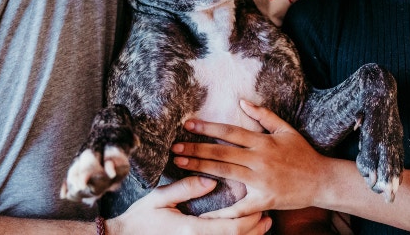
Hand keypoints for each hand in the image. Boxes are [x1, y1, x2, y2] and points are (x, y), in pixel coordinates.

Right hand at [113, 175, 271, 234]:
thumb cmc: (141, 218)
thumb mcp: (159, 199)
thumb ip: (185, 189)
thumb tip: (210, 180)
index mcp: (191, 230)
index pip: (230, 229)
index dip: (249, 220)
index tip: (261, 208)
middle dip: (255, 230)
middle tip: (268, 215)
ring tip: (262, 223)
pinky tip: (242, 232)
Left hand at [172, 100, 328, 217]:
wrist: (322, 181)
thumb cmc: (303, 153)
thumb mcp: (286, 129)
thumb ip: (264, 115)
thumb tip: (242, 102)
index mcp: (263, 142)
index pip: (230, 132)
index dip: (208, 127)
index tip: (188, 124)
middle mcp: (259, 160)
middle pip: (222, 152)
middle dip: (196, 149)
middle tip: (174, 146)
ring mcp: (261, 181)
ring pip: (225, 172)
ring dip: (200, 167)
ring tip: (181, 163)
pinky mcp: (264, 200)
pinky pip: (239, 207)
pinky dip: (222, 211)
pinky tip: (204, 212)